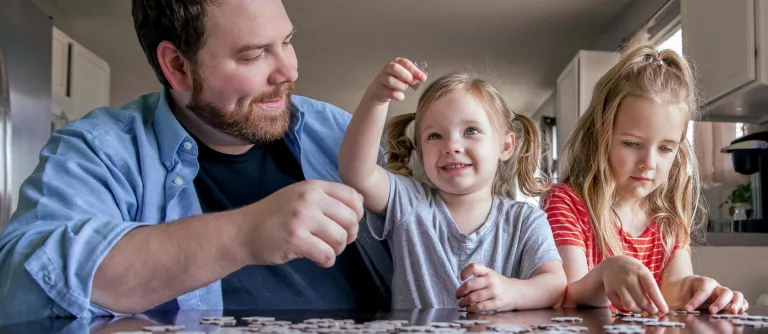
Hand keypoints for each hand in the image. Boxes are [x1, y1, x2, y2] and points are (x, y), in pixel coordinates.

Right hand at [239, 180, 363, 267]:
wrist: (243, 231)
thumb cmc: (275, 216)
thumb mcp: (300, 196)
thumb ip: (326, 198)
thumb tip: (359, 205)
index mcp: (313, 187)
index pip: (353, 196)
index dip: (357, 213)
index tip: (346, 224)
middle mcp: (309, 199)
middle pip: (351, 219)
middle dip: (349, 235)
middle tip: (335, 241)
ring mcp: (302, 218)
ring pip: (340, 238)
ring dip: (337, 250)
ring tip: (324, 249)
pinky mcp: (296, 239)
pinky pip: (327, 254)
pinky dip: (326, 261)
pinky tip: (317, 259)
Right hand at [363, 57, 426, 104]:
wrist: (380, 92)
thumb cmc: (395, 82)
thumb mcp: (404, 76)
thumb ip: (413, 75)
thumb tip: (423, 77)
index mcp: (395, 62)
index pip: (405, 63)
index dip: (415, 70)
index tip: (423, 78)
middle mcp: (387, 69)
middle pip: (395, 68)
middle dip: (407, 76)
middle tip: (413, 83)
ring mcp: (381, 79)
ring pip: (391, 81)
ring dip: (401, 86)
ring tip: (403, 88)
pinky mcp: (379, 90)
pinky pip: (390, 93)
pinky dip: (398, 96)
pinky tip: (400, 96)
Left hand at [455, 263, 517, 311]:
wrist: (517, 293)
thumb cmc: (499, 284)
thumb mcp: (490, 275)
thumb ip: (477, 278)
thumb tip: (461, 289)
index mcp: (488, 272)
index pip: (474, 267)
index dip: (464, 272)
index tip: (461, 278)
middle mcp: (491, 280)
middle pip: (470, 285)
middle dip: (460, 291)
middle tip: (457, 295)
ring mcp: (494, 292)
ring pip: (473, 297)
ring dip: (464, 302)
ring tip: (462, 303)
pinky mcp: (496, 303)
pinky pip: (480, 307)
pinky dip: (472, 308)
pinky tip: (470, 308)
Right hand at [600, 255, 667, 313]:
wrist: (612, 264)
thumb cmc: (633, 271)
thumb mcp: (643, 273)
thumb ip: (650, 287)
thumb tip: (658, 306)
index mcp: (640, 272)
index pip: (651, 289)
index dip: (658, 301)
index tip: (664, 310)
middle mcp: (628, 278)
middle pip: (641, 300)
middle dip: (650, 309)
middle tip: (653, 311)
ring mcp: (618, 284)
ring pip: (630, 305)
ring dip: (638, 311)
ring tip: (641, 309)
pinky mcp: (610, 291)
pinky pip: (619, 306)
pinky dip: (626, 310)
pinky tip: (630, 307)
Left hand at [674, 275, 747, 313]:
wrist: (683, 288)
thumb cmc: (683, 292)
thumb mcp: (679, 296)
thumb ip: (682, 303)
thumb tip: (683, 311)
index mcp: (703, 282)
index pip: (703, 290)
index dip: (696, 300)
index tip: (688, 308)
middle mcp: (716, 287)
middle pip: (724, 292)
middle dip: (719, 302)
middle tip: (712, 311)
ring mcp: (724, 293)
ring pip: (736, 295)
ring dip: (736, 304)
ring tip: (732, 312)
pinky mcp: (729, 300)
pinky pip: (741, 301)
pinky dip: (742, 306)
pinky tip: (740, 312)